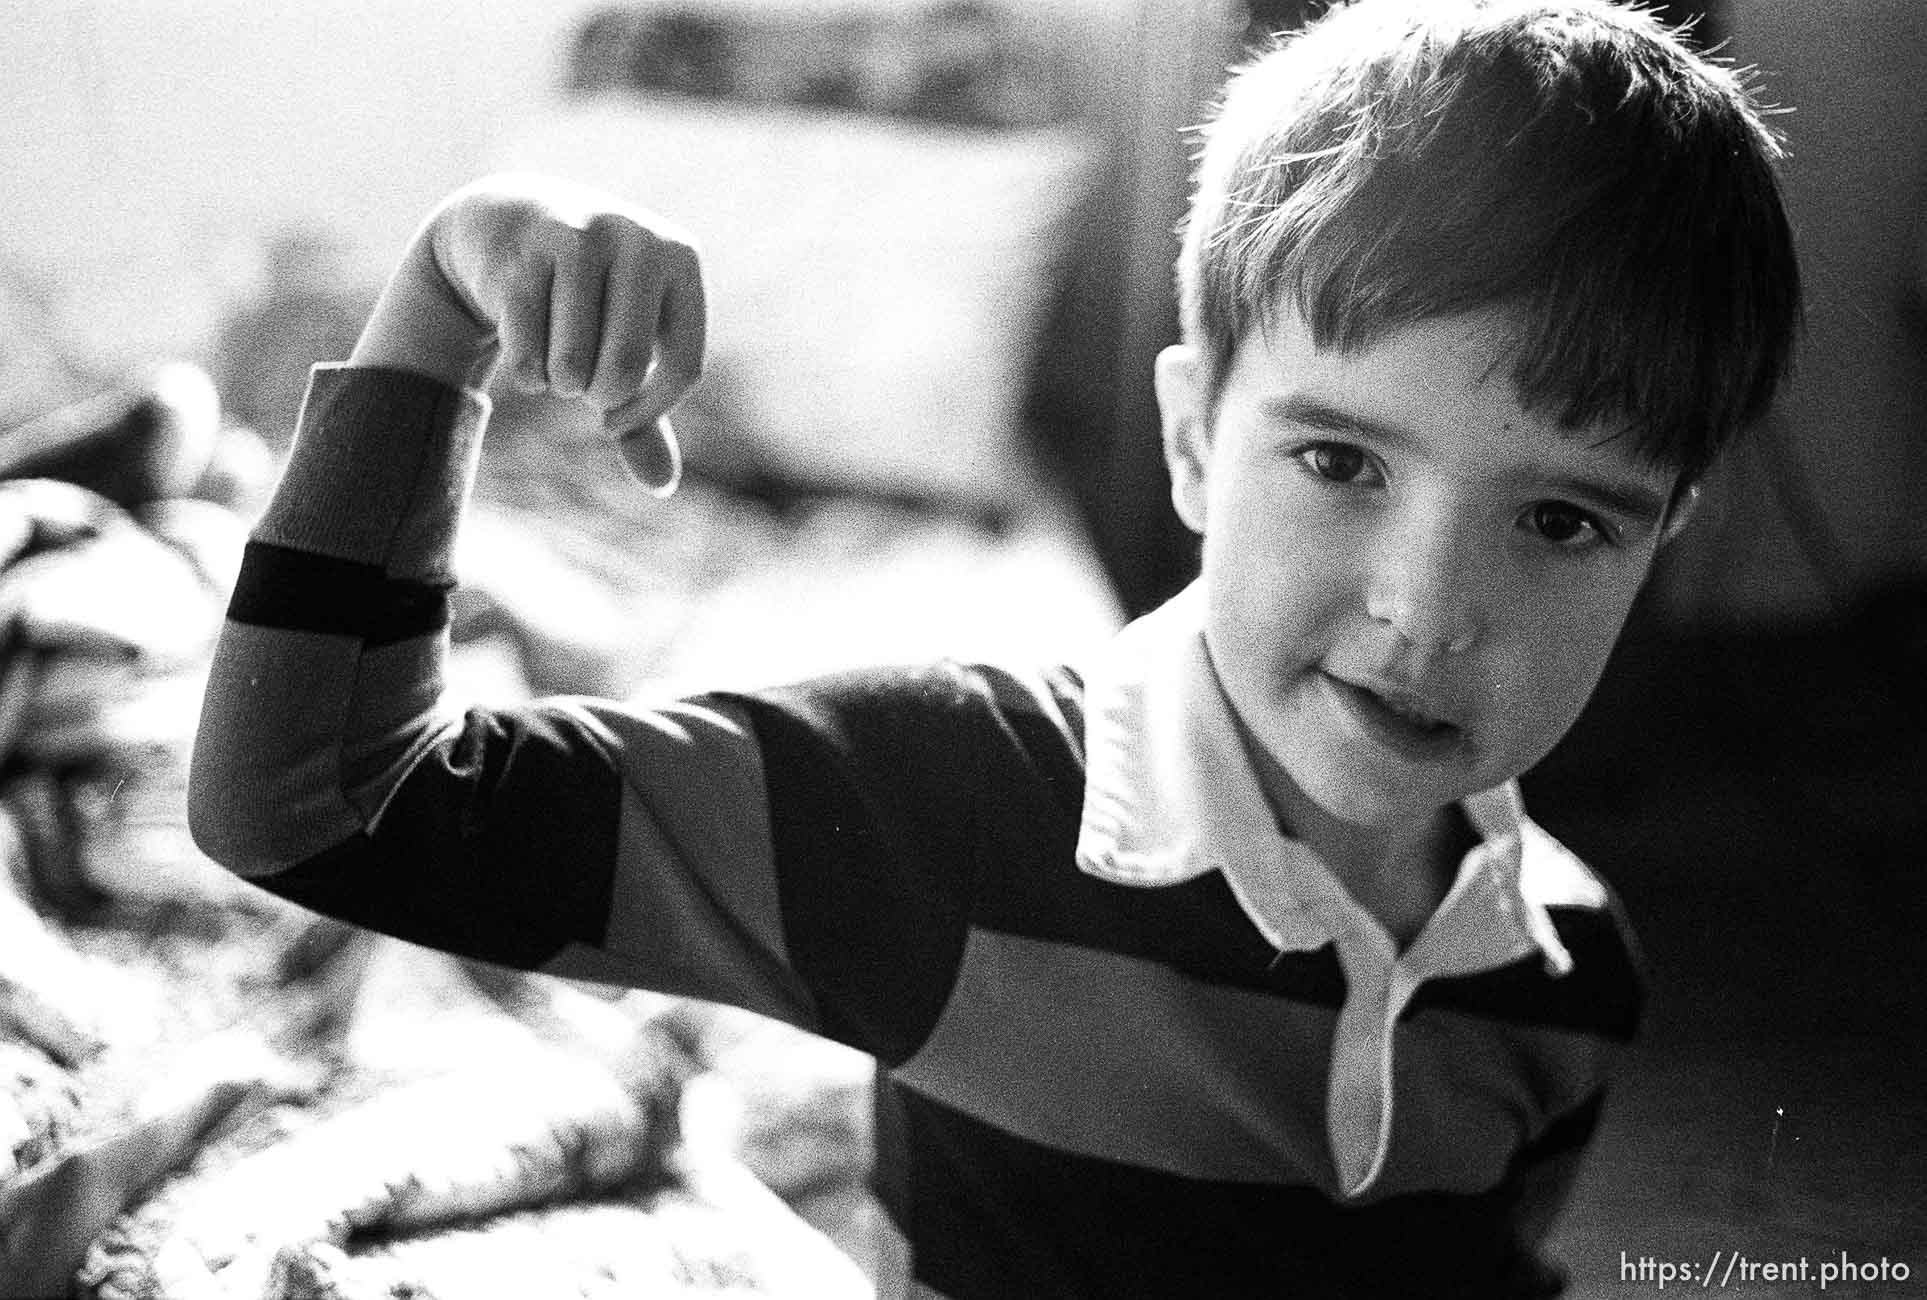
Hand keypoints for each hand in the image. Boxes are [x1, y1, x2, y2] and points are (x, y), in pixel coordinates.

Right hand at [352, 174, 705, 493]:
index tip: (612, 418)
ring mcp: (575, 239)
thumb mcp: (623, 343)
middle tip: (582, 386)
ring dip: (558, 383)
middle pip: (626, 369)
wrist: (504, 218)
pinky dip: (525, 373)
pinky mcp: (520, 255)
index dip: (648, 411)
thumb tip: (662, 486)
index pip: (684, 369)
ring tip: (556, 360)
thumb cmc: (585, 297)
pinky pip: (526, 353)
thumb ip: (644, 413)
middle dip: (598, 396)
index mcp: (679, 257)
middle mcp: (635, 238)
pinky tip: (525, 352)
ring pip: (572, 364)